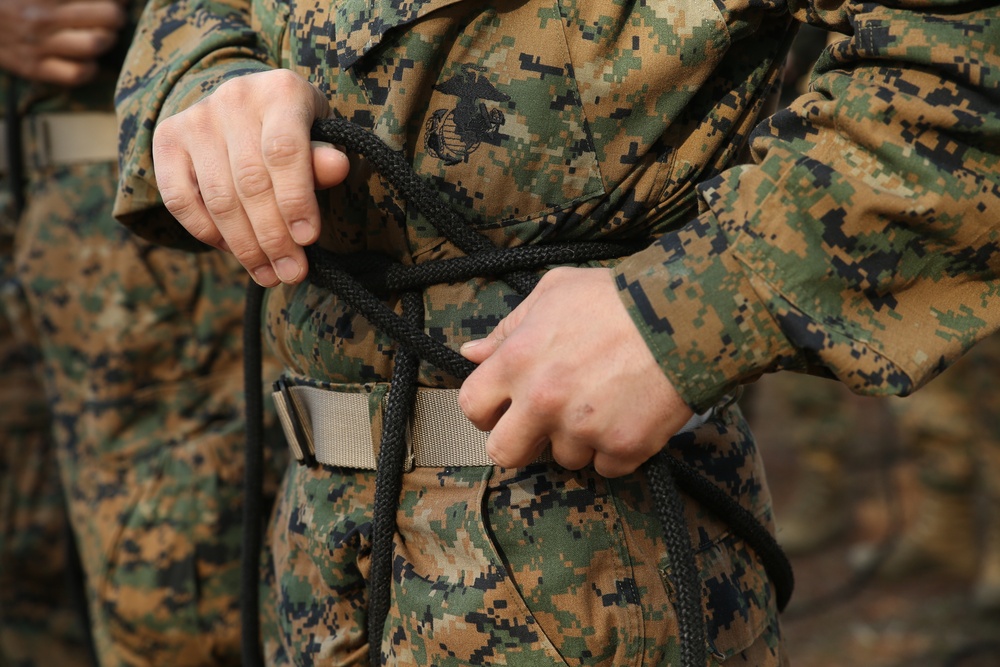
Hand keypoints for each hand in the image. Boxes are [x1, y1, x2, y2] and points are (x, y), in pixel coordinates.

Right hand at [0, 0, 126, 85]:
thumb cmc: (11, 0)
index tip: (115, 0)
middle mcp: (44, 16)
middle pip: (110, 16)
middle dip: (115, 16)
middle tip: (108, 17)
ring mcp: (38, 43)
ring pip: (96, 44)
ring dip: (106, 40)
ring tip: (99, 37)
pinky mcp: (33, 67)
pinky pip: (77, 74)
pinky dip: (89, 69)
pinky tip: (87, 60)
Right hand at [153, 69, 349, 285]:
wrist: (246, 105)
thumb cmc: (293, 129)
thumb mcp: (318, 136)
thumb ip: (323, 157)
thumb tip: (337, 167)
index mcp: (280, 92)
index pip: (284, 151)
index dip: (295, 200)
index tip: (308, 240)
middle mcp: (234, 98)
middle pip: (250, 182)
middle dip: (273, 237)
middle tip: (291, 273)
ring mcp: (196, 118)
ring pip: (218, 197)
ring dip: (245, 246)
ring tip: (268, 274)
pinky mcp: (167, 139)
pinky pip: (180, 200)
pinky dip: (208, 233)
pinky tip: (233, 251)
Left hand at [458, 266, 693, 476]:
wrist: (687, 315)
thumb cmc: (618, 297)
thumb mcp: (554, 293)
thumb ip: (509, 327)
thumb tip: (473, 352)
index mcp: (518, 361)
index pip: (472, 407)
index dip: (486, 410)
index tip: (503, 408)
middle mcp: (543, 401)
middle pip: (505, 453)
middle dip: (521, 442)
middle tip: (544, 424)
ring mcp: (583, 429)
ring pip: (564, 459)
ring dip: (579, 440)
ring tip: (603, 403)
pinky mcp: (623, 447)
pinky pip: (607, 467)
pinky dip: (616, 449)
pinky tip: (628, 415)